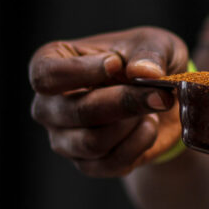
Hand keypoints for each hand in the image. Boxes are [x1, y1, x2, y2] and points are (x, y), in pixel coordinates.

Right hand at [29, 27, 187, 176]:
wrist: (162, 99)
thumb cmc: (147, 63)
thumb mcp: (154, 44)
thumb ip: (149, 54)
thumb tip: (144, 72)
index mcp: (50, 64)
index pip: (46, 75)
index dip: (80, 72)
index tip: (116, 64)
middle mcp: (48, 105)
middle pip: (75, 111)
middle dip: (124, 102)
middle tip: (160, 94)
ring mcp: (64, 138)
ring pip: (92, 142)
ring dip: (132, 125)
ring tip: (153, 107)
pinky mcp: (87, 163)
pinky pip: (110, 163)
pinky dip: (139, 145)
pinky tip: (150, 126)